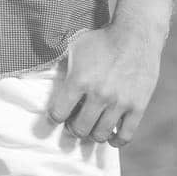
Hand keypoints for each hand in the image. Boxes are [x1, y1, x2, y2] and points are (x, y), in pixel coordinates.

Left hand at [48, 0, 170, 146]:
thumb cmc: (101, 40)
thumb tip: (38, 72)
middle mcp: (99, 94)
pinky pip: (125, 135)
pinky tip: (111, 136)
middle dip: (74, 128)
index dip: (55, 117)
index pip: (58, 114)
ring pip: (100, 134)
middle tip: (75, 123)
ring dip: (93, 134)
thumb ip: (60, 65)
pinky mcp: (138, 105)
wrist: (136, 34)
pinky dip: (116, 140)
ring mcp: (120, 101)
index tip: (58, 115)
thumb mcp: (75, 47)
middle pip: (79, 129)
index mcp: (79, 80)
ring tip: (92, 127)